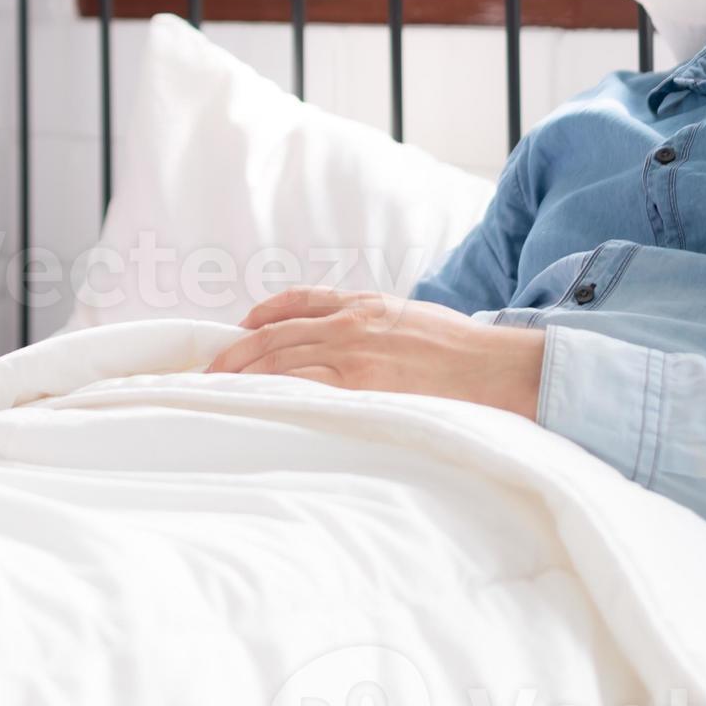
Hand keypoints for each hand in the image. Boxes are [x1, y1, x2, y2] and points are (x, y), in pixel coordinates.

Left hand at [206, 288, 547, 419]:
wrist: (497, 368)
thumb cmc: (465, 352)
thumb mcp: (416, 320)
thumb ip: (381, 327)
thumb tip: (363, 344)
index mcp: (365, 304)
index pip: (299, 301)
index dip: (263, 314)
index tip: (240, 328)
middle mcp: (351, 324)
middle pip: (276, 334)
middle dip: (236, 353)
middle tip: (208, 371)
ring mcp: (352, 355)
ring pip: (280, 360)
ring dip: (242, 375)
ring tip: (215, 392)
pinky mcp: (359, 386)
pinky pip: (302, 387)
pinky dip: (271, 393)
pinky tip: (250, 404)